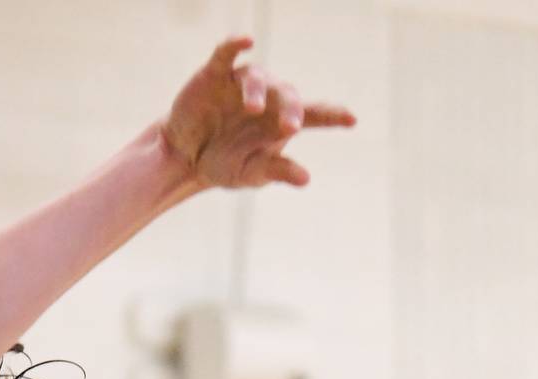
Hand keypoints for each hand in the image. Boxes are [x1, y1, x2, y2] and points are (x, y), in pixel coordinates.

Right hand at [161, 36, 354, 189]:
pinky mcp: (216, 74)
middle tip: (290, 127)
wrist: (186, 157)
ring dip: (257, 91)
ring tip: (253, 108)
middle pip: (287, 94)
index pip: (313, 115)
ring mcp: (242, 84)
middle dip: (290, 108)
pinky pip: (227, 53)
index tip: (351, 120)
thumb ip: (276, 171)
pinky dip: (236, 44)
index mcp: (281, 122)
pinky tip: (246, 40)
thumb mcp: (250, 173)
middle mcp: (268, 98)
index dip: (332, 115)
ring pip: (258, 78)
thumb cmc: (225, 163)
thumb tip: (305, 178)